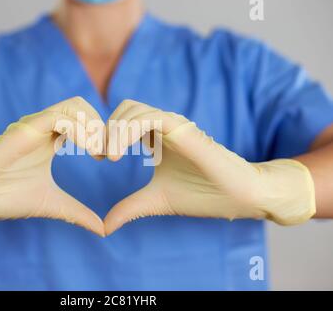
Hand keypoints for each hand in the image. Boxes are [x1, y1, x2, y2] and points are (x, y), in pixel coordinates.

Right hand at [0, 97, 105, 236]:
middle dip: (102, 126)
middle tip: (108, 154)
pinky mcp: (25, 130)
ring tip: (99, 152)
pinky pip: (58, 116)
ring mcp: (33, 125)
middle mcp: (43, 127)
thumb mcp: (53, 204)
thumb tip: (102, 229)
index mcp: (50, 138)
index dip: (101, 133)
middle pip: (82, 105)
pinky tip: (88, 150)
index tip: (108, 158)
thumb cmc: (6, 197)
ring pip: (74, 105)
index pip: (83, 118)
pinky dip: (79, 129)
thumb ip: (78, 213)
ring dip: (94, 126)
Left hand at [104, 100, 315, 234]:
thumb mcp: (156, 201)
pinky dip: (128, 130)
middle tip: (100, 155)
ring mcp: (174, 125)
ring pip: (133, 109)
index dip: (106, 134)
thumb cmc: (203, 195)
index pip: (123, 119)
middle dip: (106, 129)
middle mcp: (164, 126)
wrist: (239, 197)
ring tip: (108, 157)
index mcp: (156, 137)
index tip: (98, 158)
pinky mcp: (183, 130)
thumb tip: (105, 228)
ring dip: (114, 130)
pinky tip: (117, 155)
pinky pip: (149, 117)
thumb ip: (129, 208)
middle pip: (124, 109)